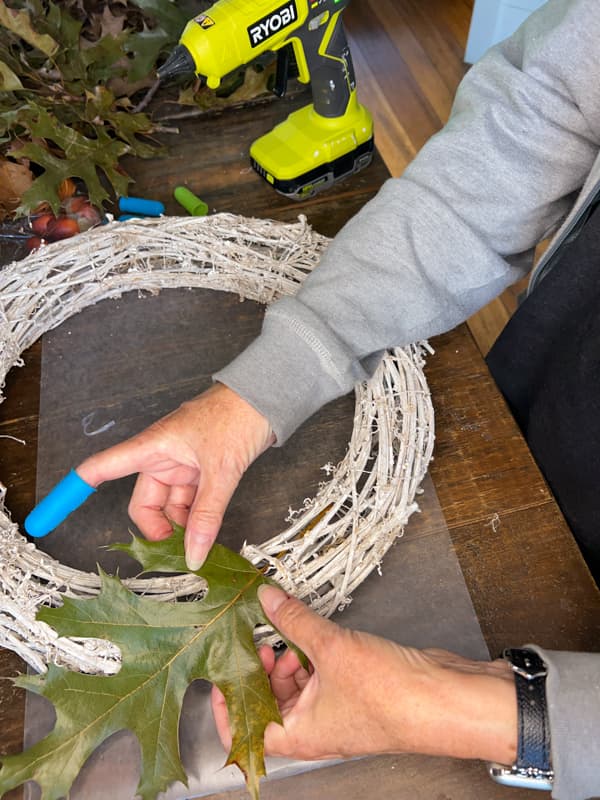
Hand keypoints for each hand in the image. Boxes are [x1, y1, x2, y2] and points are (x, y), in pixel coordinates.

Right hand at [76, 383, 274, 569]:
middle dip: (156, 530)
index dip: (79, 487)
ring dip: (180, 528)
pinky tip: (206, 535)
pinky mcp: (201, 472)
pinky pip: (190, 503)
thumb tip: (192, 554)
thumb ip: (207, 515)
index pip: (104, 467)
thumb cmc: (237, 417)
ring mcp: (182, 466)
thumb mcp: (221, 470)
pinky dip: (196, 520)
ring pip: (169, 507)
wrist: (268, 399)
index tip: (54, 511)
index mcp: (153, 447)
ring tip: (198, 547)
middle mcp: (162, 458)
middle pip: (143, 504)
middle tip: (176, 554)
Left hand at [212, 585, 516, 763]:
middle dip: (260, 667)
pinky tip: (313, 630)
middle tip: (258, 634)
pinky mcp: (353, 689)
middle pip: (267, 700)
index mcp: (297, 734)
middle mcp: (312, 727)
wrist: (443, 698)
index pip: (242, 730)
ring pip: (293, 684)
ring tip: (289, 628)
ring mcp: (333, 709)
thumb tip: (267, 599)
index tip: (221, 668)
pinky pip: (319, 671)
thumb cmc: (391, 696)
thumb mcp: (331, 649)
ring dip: (286, 655)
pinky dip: (311, 652)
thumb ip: (294, 621)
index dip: (226, 702)